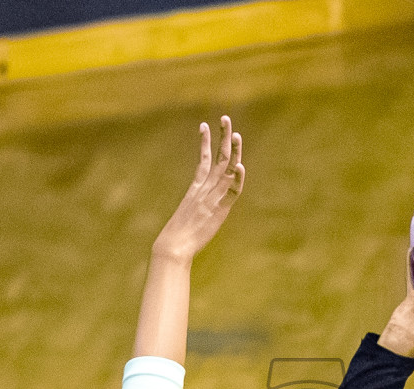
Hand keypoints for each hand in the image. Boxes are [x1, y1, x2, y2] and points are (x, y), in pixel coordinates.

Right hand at [152, 116, 245, 262]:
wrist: (173, 245)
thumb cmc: (177, 236)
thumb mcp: (188, 215)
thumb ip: (196, 207)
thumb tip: (198, 208)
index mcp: (196, 189)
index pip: (203, 160)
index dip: (205, 143)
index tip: (204, 125)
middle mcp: (204, 189)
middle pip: (217, 158)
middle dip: (222, 137)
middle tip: (225, 118)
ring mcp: (212, 198)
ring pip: (224, 169)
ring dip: (232, 151)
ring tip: (235, 134)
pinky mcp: (219, 210)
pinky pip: (231, 192)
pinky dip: (236, 179)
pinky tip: (240, 166)